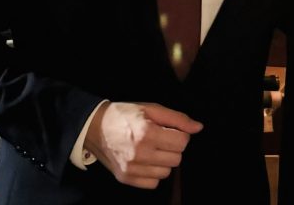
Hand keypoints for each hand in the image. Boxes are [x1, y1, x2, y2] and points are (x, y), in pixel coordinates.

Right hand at [84, 101, 202, 188]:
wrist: (94, 127)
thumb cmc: (125, 115)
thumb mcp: (151, 109)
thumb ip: (177, 119)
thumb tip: (199, 128)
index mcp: (147, 133)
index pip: (182, 142)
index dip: (180, 135)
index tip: (170, 131)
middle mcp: (140, 153)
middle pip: (176, 159)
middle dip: (173, 148)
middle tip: (161, 139)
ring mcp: (132, 169)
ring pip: (166, 173)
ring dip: (164, 162)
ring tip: (152, 150)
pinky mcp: (125, 179)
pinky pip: (153, 184)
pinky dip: (153, 174)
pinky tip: (145, 161)